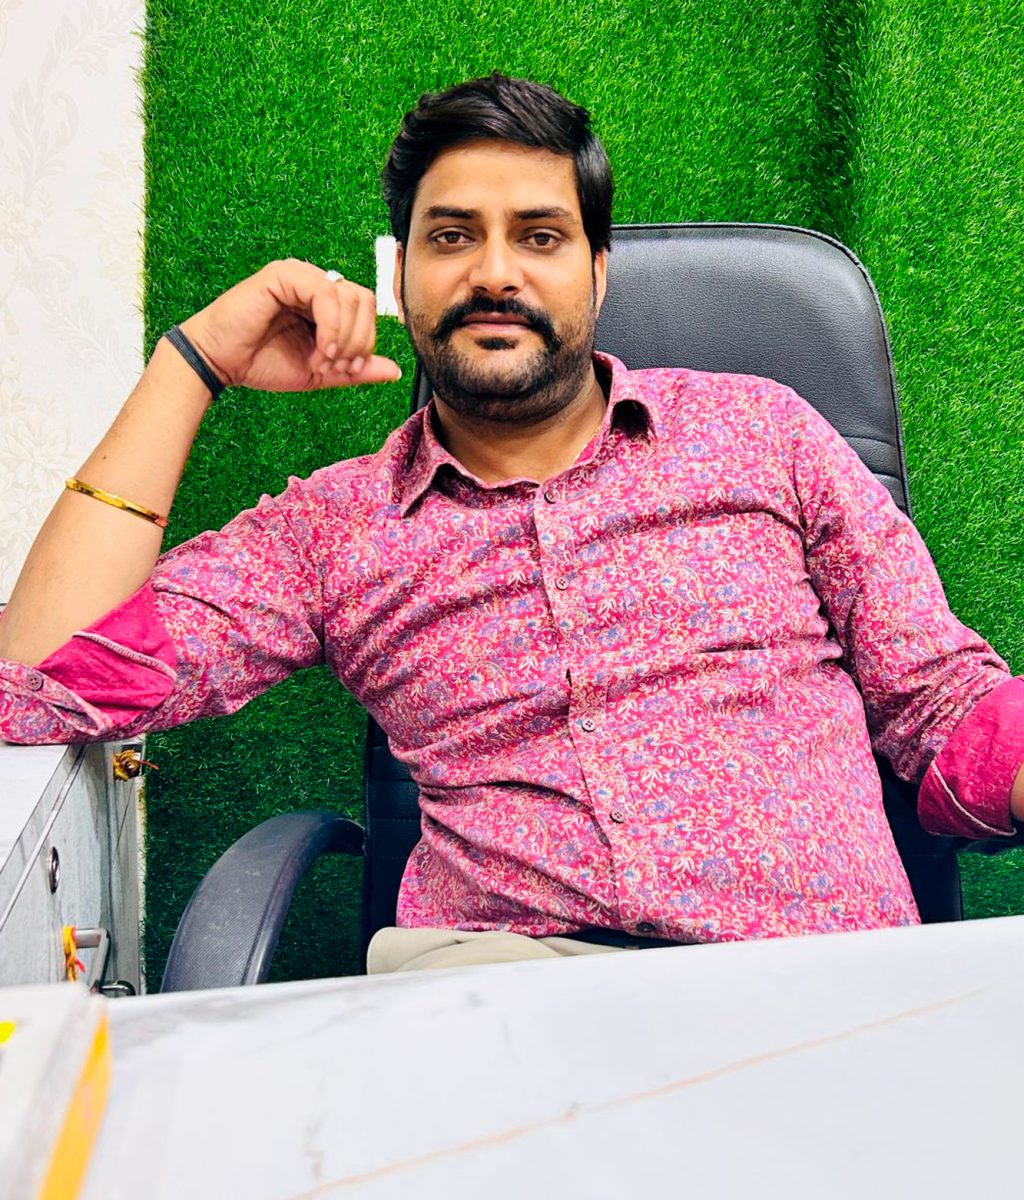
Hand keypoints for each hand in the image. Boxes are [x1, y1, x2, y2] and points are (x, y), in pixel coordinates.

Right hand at [177, 259, 401, 392]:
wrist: (221, 363)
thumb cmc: (263, 363)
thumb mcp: (322, 372)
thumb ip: (357, 369)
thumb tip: (395, 370)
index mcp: (324, 303)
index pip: (367, 309)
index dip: (366, 342)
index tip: (347, 370)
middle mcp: (314, 283)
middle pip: (365, 300)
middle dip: (358, 341)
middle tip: (337, 367)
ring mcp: (299, 275)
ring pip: (350, 296)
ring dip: (344, 337)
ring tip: (322, 360)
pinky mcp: (284, 275)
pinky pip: (326, 293)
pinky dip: (331, 326)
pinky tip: (319, 348)